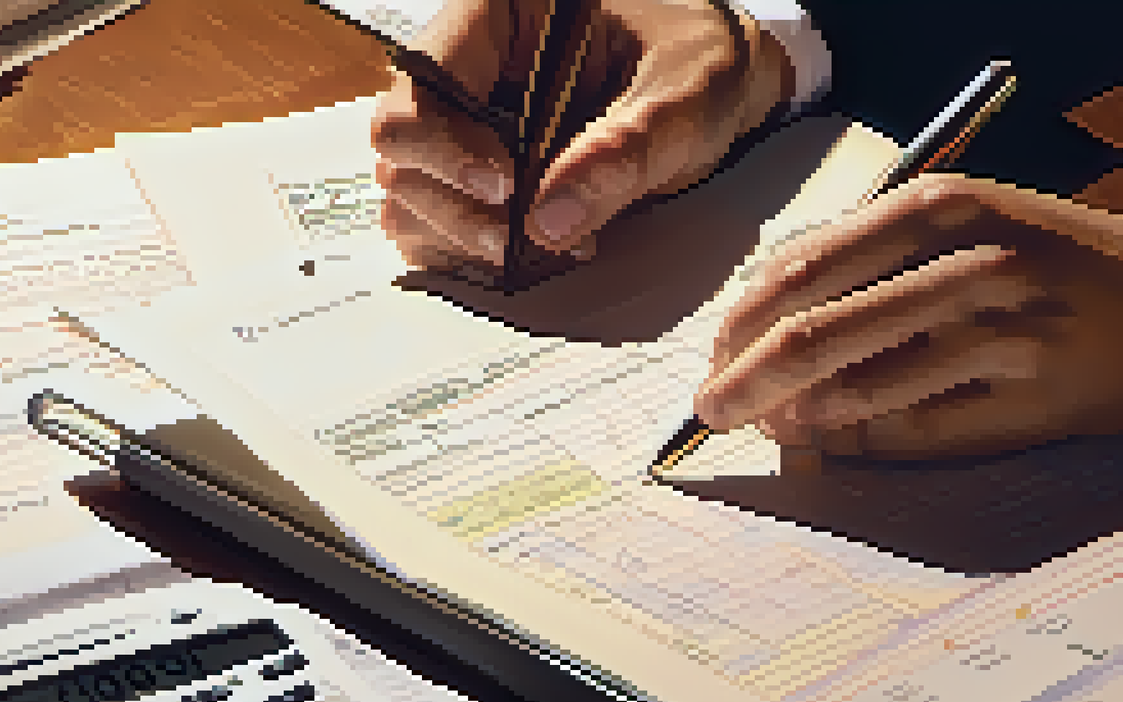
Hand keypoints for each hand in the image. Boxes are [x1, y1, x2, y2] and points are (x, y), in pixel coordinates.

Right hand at [370, 0, 793, 278]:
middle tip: (515, 241)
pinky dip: (465, 253)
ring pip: (407, 192)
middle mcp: (461, 67)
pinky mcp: (472, 177)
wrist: (721, 89)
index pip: (421, 81)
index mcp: (493, 14)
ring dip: (456, 236)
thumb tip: (548, 225)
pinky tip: (525, 257)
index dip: (445, 144)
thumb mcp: (684, 93)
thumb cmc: (700, 64)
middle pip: (400, 147)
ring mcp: (459, 126)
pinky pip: (433, 223)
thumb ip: (623, 149)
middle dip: (450, 204)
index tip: (505, 189)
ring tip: (532, 250)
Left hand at [695, 173, 1122, 459]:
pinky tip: (832, 441)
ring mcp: (1005, 333)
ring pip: (856, 391)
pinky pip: (914, 434)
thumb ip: (860, 261)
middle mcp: (970, 263)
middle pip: (812, 335)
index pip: (798, 271)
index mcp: (938, 207)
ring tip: (769, 426)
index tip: (712, 357)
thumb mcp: (956, 226)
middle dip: (742, 383)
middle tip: (711, 411)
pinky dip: (858, 442)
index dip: (738, 324)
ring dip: (793, 419)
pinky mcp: (1033, 400)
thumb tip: (753, 325)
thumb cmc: (1043, 260)